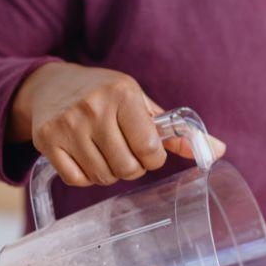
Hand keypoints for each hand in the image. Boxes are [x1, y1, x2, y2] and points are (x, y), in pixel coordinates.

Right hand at [7, 62, 225, 186]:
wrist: (50, 85)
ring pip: (103, 176)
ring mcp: (67, 124)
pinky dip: (87, 177)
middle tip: (128, 153)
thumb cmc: (105, 94)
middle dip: (133, 167)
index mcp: (123, 92)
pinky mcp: (47, 140)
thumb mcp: (140, 103)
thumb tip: (218, 152)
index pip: (150, 147)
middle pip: (127, 167)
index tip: (149, 150)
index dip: (154, 157)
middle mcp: (93, 107)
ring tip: (108, 153)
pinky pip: (77, 180)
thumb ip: (177, 130)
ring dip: (111, 173)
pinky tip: (87, 158)